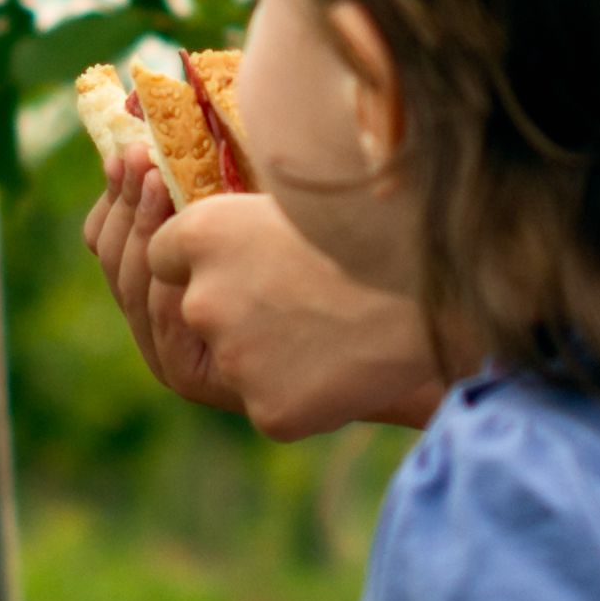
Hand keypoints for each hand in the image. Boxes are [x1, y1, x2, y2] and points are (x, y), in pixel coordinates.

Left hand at [93, 151, 449, 435]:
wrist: (437, 289)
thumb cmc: (380, 225)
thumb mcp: (299, 192)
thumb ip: (242, 209)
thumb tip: (207, 196)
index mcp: (203, 233)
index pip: (162, 252)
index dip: (200, 256)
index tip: (236, 256)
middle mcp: (202, 298)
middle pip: (196, 310)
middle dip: (233, 305)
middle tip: (297, 295)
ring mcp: (232, 359)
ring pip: (237, 358)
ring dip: (270, 348)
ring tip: (334, 323)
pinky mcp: (265, 408)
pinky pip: (271, 401)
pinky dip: (301, 389)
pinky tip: (345, 362)